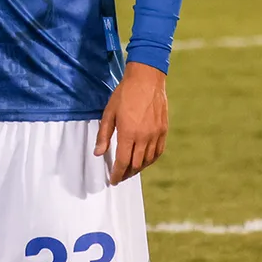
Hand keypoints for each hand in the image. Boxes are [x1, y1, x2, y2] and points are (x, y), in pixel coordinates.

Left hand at [95, 61, 167, 184]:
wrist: (146, 81)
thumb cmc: (124, 95)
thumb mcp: (108, 114)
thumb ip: (104, 135)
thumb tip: (98, 153)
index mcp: (128, 134)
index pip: (123, 162)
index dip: (117, 174)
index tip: (112, 181)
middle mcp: (144, 137)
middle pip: (136, 164)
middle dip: (127, 174)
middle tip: (119, 177)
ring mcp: (156, 134)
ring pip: (148, 160)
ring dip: (139, 168)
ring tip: (130, 171)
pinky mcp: (163, 130)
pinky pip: (158, 152)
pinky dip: (151, 160)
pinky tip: (144, 161)